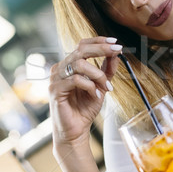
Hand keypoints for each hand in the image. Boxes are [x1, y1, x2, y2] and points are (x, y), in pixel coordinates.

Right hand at [49, 36, 120, 152]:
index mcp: (70, 64)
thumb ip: (107, 70)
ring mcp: (56, 78)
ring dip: (98, 74)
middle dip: (101, 49)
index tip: (115, 42)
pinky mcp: (55, 90)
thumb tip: (116, 53)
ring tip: (105, 87)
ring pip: (79, 64)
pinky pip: (76, 80)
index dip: (98, 41)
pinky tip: (96, 95)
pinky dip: (90, 86)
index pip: (82, 45)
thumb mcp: (101, 86)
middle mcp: (61, 68)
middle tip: (117, 51)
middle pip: (80, 50)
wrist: (76, 130)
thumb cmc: (85, 108)